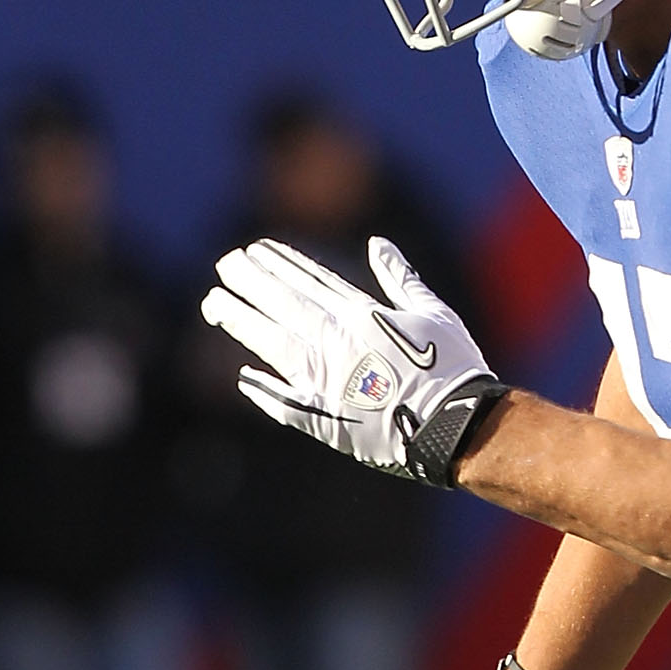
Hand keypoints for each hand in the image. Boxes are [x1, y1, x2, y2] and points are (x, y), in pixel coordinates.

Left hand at [201, 237, 504, 484]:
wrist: (457, 426)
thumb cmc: (453, 368)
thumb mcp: (434, 312)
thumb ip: (401, 277)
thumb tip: (377, 243)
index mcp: (363, 315)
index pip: (311, 281)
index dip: (281, 264)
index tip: (256, 249)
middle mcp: (336, 342)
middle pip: (283, 304)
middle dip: (251, 281)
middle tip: (225, 264)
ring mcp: (324, 379)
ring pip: (272, 342)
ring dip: (241, 321)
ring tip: (214, 302)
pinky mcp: (322, 417)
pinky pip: (282, 400)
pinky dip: (262, 388)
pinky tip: (242, 376)